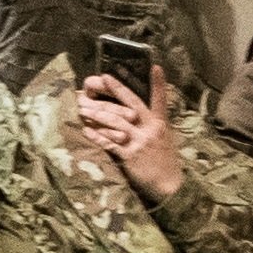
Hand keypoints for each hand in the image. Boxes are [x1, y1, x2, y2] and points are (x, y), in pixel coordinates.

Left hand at [76, 68, 181, 198]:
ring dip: (97, 113)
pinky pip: (109, 143)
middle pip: (130, 105)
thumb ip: (154, 124)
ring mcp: (139, 142)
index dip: (158, 83)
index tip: (155, 66)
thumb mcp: (165, 138)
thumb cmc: (166, 161)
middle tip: (100, 79)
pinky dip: (97, 136)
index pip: (160, 99)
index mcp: (160, 124)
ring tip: (83, 107)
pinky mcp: (129, 156)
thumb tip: (140, 112)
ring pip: (115, 122)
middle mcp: (150, 129)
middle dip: (115, 90)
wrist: (169, 186)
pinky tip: (86, 130)